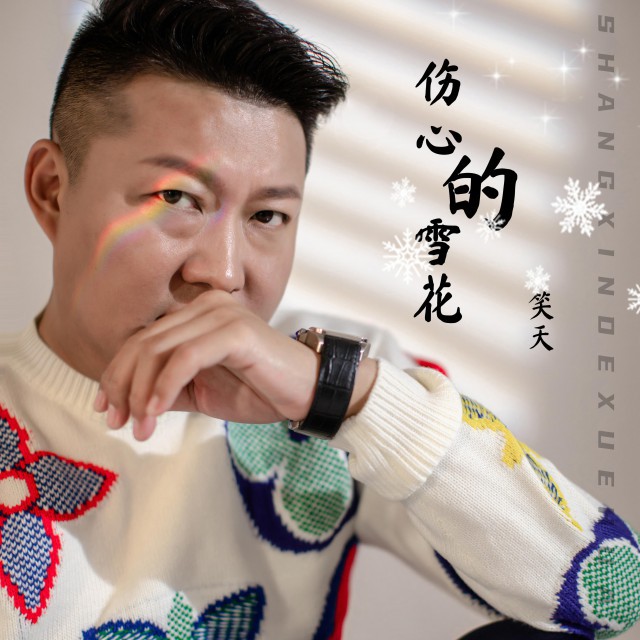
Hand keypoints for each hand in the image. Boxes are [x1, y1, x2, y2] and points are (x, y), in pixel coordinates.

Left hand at [93, 291, 376, 439]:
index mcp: (196, 314)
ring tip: (140, 426)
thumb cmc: (259, 390)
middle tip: (116, 422)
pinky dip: (165, 386)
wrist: (307, 393)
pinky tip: (157, 412)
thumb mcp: (202, 392)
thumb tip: (126, 402)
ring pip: (158, 350)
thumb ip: (168, 389)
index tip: (106, 410)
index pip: (142, 340)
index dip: (116, 374)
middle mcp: (205, 305)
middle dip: (122, 386)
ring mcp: (221, 313)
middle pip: (143, 343)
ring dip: (141, 393)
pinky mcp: (235, 330)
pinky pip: (185, 357)